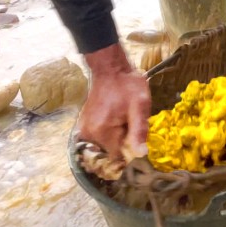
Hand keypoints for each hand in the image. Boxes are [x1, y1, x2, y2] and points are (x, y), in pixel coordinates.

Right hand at [79, 43, 149, 161]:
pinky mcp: (84, 124)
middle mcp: (89, 133)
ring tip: (121, 117)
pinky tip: (114, 117)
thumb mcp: (140, 107)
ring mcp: (84, 129)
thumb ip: (139, 131)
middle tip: (129, 121)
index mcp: (102, 132)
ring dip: (116, 135)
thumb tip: (141, 154)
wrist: (111, 69)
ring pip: (105, 144)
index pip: (117, 157)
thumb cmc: (128, 86)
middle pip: (111, 150)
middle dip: (123, 140)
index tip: (135, 136)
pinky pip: (99, 136)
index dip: (130, 150)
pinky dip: (108, 131)